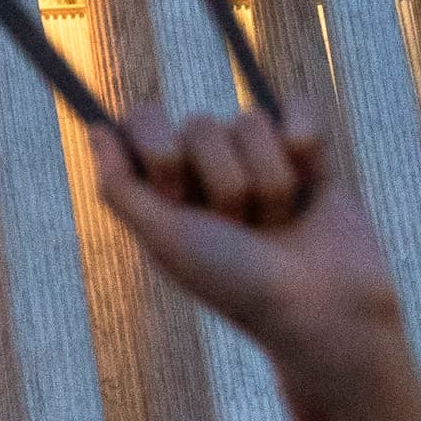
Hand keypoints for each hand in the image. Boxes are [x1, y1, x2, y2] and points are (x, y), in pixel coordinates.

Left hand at [93, 107, 406, 410]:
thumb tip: (95, 130)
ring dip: (268, 183)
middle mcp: (209, 169)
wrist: (324, 312)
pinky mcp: (308, 152)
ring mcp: (259, 157)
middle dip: (224, 183)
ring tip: (278, 225)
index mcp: (167, 188)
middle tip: (239, 230)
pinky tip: (311, 180)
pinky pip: (296, 108)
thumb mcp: (166, 242)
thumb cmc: (239, 284)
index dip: (160, 153)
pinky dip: (304, 141)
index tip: (177, 198)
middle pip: (200, 124)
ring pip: (251, 122)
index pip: (143, 122)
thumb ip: (121, 189)